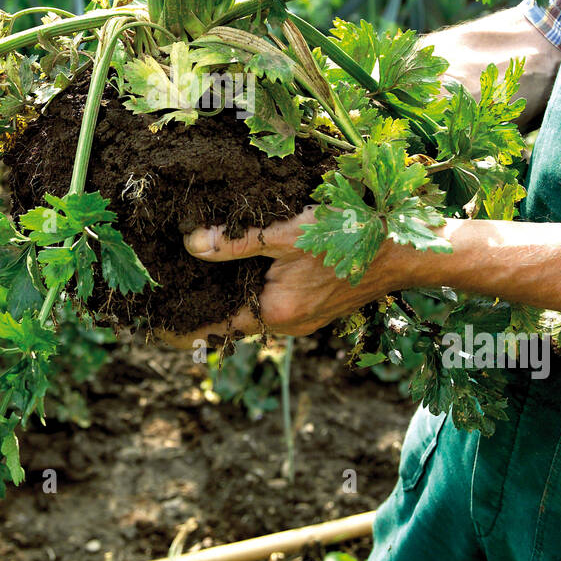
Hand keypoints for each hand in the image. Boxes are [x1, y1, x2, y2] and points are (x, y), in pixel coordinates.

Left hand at [167, 205, 410, 347]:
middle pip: (233, 319)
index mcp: (276, 313)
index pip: (215, 327)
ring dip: (229, 297)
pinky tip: (244, 267)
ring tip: (195, 280)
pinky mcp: (318, 306)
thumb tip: (192, 243)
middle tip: (165, 293)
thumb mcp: (287, 233)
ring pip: (255, 310)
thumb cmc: (350, 238)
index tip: (152, 325)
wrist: (408, 250)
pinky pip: (274, 303)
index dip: (182, 326)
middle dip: (202, 307)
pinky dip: (253, 290)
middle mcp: (289, 324)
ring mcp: (306, 318)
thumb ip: (237, 241)